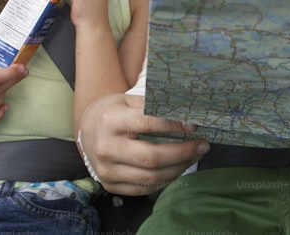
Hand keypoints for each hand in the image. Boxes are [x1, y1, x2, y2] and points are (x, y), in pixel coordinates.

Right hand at [78, 92, 209, 195]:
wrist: (87, 131)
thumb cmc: (113, 112)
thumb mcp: (129, 101)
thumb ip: (154, 106)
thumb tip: (187, 113)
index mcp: (110, 121)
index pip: (147, 123)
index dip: (173, 126)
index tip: (193, 126)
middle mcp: (106, 148)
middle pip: (152, 158)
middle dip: (183, 153)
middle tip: (202, 145)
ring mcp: (107, 171)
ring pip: (151, 177)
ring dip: (179, 168)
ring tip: (194, 156)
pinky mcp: (111, 186)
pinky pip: (145, 188)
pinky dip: (166, 179)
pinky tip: (178, 167)